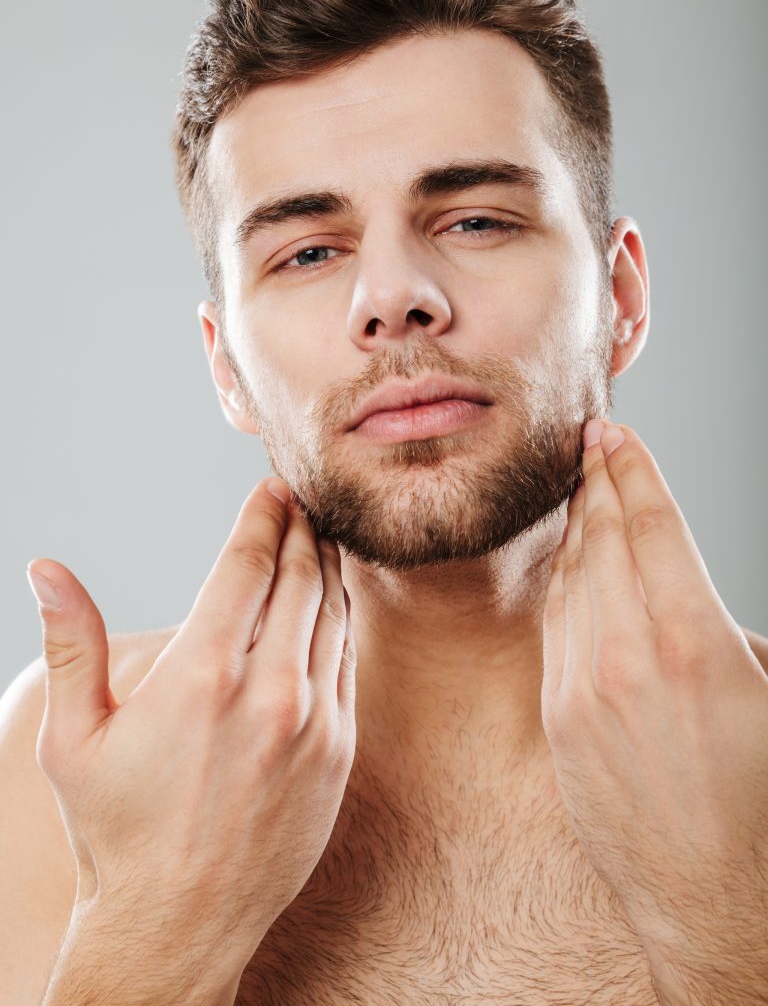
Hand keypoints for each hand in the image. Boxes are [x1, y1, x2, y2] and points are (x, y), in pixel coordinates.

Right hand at [27, 478, 355, 992]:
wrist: (179, 924)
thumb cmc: (117, 829)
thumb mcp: (74, 738)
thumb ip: (71, 643)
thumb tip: (46, 568)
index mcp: (202, 675)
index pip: (247, 564)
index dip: (261, 516)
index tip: (270, 486)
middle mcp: (269, 692)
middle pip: (299, 577)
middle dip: (299, 528)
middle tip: (299, 500)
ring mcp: (314, 723)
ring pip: (333, 613)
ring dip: (327, 566)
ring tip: (317, 537)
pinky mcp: (339, 752)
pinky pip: (347, 662)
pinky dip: (341, 619)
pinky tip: (331, 602)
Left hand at [540, 419, 767, 977]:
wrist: (712, 896)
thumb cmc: (760, 799)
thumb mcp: (761, 689)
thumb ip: (719, 625)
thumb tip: (682, 582)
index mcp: (692, 641)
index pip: (651, 526)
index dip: (630, 470)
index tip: (614, 435)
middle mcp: (629, 655)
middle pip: (604, 540)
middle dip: (596, 482)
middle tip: (589, 441)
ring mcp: (584, 687)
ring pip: (573, 578)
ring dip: (576, 527)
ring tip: (579, 489)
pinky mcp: (560, 717)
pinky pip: (555, 627)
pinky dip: (561, 583)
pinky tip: (568, 561)